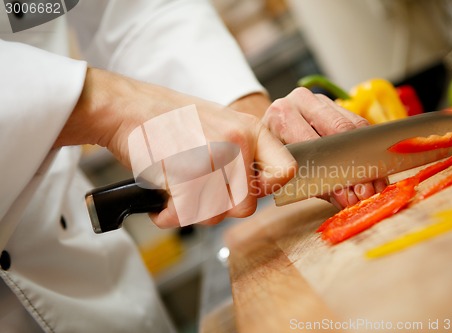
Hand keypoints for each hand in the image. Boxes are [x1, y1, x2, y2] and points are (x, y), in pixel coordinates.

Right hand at [55, 68, 296, 226]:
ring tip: (177, 190)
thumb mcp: (222, 126)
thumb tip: (260, 190)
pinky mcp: (186, 172)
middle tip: (198, 193)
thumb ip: (245, 156)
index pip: (286, 172)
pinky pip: (185, 215)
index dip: (266, 189)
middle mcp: (238, 142)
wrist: (129, 108)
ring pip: (215, 216)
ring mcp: (213, 157)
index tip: (246, 191)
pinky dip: (168, 215)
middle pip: (247, 207)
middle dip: (220, 208)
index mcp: (251, 130)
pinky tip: (162, 199)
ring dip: (192, 212)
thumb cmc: (172, 121)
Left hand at [262, 87, 386, 207]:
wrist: (262, 133)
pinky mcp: (333, 102)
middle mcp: (297, 101)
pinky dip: (367, 146)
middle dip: (355, 163)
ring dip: (367, 156)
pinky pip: (358, 122)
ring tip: (374, 181)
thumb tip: (347, 199)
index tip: (349, 192)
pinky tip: (373, 166)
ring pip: (352, 125)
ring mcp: (317, 99)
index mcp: (279, 117)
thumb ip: (313, 184)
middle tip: (367, 188)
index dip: (332, 169)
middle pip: (338, 130)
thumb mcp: (282, 170)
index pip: (312, 143)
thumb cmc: (270, 155)